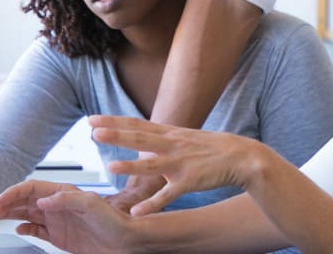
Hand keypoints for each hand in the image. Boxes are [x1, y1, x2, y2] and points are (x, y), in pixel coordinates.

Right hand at [0, 180, 131, 253]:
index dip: (15, 192)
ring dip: (9, 215)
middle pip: (25, 201)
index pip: (33, 189)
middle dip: (6, 203)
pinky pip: (36, 230)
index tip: (1, 200)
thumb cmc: (114, 220)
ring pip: (26, 214)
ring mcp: (57, 221)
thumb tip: (43, 201)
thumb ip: (67, 200)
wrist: (125, 241)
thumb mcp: (92, 205)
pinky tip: (17, 229)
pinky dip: (24, 229)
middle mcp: (58, 205)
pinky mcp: (59, 236)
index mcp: (64, 193)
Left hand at [89, 115, 265, 215]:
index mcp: (169, 134)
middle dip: (117, 135)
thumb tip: (139, 137)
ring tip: (109, 167)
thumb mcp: (183, 136)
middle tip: (93, 132)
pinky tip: (137, 213)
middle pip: (140, 139)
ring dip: (131, 166)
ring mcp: (180, 164)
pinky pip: (168, 196)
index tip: (91, 120)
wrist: (240, 156)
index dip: (113, 121)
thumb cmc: (210, 148)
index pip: (136, 125)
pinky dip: (153, 205)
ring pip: (152, 165)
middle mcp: (172, 145)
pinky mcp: (190, 182)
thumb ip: (161, 138)